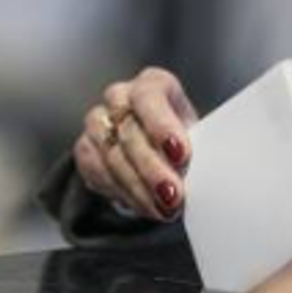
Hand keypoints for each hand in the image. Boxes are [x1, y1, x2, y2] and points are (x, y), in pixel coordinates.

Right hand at [74, 67, 197, 220]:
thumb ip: (197, 146)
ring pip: (111, 156)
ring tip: (163, 209)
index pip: (149, 97)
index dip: (162, 127)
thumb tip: (206, 172)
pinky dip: (121, 193)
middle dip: (152, 170)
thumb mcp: (199, 136)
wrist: (162, 153)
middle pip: (130, 132)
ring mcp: (98, 121)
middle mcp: (121, 96)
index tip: (180, 155)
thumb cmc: (184, 139)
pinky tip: (143, 205)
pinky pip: (96, 172)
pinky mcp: (85, 147)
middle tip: (172, 196)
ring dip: (138, 188)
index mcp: (153, 83)